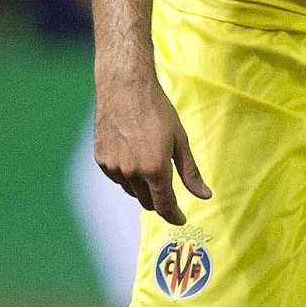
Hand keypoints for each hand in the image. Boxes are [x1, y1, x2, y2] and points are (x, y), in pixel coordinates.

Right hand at [94, 75, 210, 224]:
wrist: (124, 88)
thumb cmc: (157, 111)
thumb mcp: (180, 141)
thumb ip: (191, 173)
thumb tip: (204, 196)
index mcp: (154, 168)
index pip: (164, 206)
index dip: (174, 216)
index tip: (181, 219)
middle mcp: (131, 172)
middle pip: (147, 202)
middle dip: (160, 200)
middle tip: (169, 188)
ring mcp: (113, 167)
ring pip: (132, 190)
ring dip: (143, 186)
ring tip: (149, 161)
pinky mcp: (101, 159)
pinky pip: (117, 178)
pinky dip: (127, 175)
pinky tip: (133, 155)